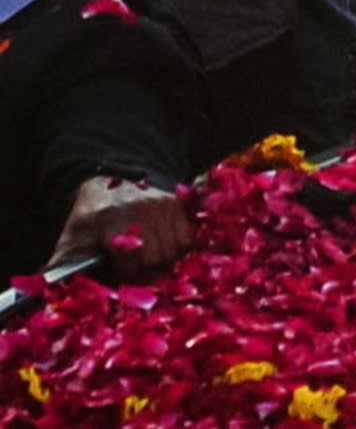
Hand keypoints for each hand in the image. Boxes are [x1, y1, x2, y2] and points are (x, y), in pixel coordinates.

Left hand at [47, 177, 192, 279]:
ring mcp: (164, 205)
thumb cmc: (90, 221)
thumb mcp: (71, 242)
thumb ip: (61, 269)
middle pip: (157, 257)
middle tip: (136, 273)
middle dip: (148, 272)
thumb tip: (44, 293)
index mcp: (113, 220)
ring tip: (148, 260)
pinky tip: (163, 248)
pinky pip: (188, 239)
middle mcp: (143, 208)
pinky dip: (178, 249)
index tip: (122, 279)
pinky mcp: (180, 204)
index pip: (133, 259)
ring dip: (165, 262)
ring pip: (176, 250)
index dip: (128, 275)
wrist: (110, 185)